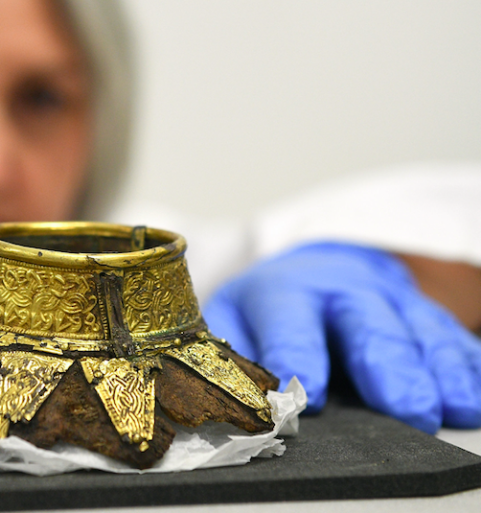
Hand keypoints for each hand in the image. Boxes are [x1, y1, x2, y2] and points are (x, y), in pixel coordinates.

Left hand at [203, 242, 480, 432]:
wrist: (314, 271)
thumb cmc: (268, 311)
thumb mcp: (234, 320)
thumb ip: (231, 355)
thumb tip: (224, 402)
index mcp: (283, 290)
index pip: (290, 321)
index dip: (299, 353)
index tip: (310, 393)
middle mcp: (340, 290)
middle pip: (367, 324)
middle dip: (388, 367)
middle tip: (406, 408)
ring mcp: (388, 299)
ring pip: (418, 330)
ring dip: (438, 369)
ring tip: (451, 408)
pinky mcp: (422, 314)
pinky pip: (451, 335)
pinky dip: (467, 365)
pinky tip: (474, 397)